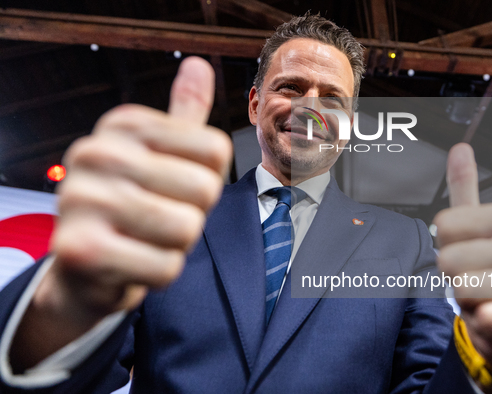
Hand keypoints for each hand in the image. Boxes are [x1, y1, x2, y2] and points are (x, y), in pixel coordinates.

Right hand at [11, 57, 231, 369]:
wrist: (85, 263)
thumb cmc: (136, 203)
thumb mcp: (160, 153)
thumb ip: (183, 114)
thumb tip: (199, 64)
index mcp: (124, 122)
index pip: (217, 150)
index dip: (207, 179)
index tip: (172, 187)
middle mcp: (96, 151)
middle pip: (205, 190)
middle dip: (192, 215)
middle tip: (156, 218)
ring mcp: (81, 199)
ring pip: (186, 230)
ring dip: (175, 246)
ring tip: (143, 238)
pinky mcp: (79, 250)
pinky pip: (165, 267)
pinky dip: (158, 273)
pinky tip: (130, 263)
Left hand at [433, 143, 491, 367]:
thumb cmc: (488, 276)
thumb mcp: (474, 230)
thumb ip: (464, 188)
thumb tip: (459, 147)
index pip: (443, 225)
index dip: (447, 246)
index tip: (469, 255)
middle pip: (447, 258)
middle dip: (454, 276)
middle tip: (477, 280)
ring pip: (462, 288)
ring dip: (468, 301)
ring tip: (488, 298)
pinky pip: (488, 317)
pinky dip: (484, 323)